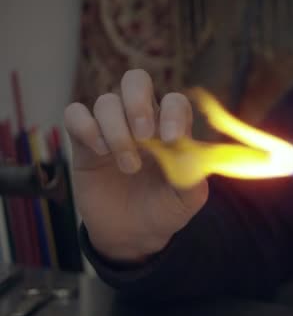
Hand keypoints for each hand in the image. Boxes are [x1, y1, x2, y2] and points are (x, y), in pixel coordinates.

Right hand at [64, 69, 207, 262]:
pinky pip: (75, 114)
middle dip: (138, 103)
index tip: (173, 139)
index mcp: (171, 129)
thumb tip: (193, 156)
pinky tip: (99, 151)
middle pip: (136, 81)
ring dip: (117, 131)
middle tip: (144, 136)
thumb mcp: (186, 201)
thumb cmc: (164, 210)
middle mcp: (141, 122)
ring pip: (106, 101)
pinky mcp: (84, 142)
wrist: (132, 235)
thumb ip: (194, 179)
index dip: (173, 112)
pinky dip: (86, 127)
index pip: (174, 101)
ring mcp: (111, 128)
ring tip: (129, 166)